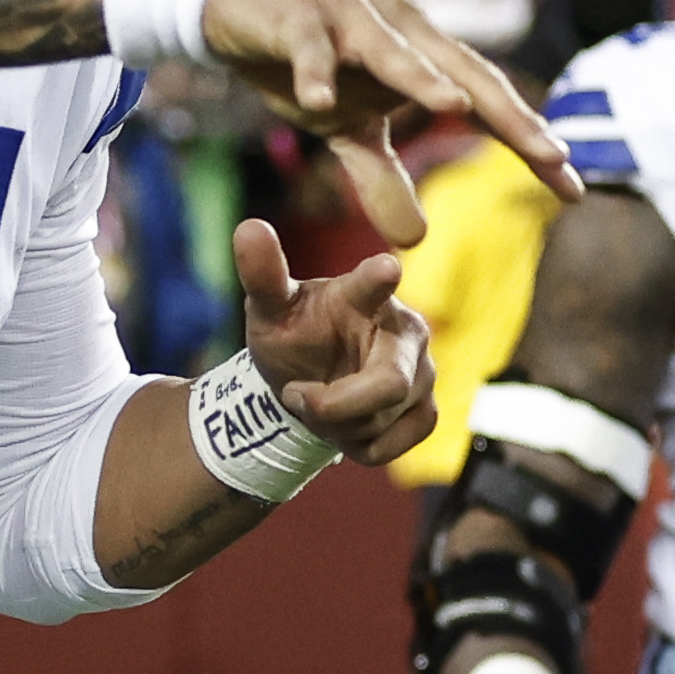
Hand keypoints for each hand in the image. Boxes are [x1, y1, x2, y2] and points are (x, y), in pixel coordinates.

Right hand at [188, 0, 571, 250]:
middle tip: (552, 155)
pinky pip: (309, 48)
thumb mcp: (345, 130)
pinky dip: (315, 72)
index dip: (529, 143)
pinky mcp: (296, 17)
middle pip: (463, 72)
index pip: (487, 103)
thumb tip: (417, 240)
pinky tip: (319, 101)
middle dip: (508, 114)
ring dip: (420, 75)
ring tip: (454, 104)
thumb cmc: (307, 59)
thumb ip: (382, 179)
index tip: (572, 190)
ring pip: (391, 49)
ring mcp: (349, 18)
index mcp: (422, 55)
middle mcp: (400, 29)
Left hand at [227, 217, 439, 462]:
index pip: (373, 285)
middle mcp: (405, 328)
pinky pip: (394, 445)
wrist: (303, 383)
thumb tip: (247, 228)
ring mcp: (423, 371)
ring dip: (337, 424)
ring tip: (320, 403)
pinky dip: (359, 446)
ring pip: (382, 420)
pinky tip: (344, 426)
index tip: (386, 268)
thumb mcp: (269, 309)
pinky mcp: (427, 409)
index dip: (378, 279)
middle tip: (295, 395)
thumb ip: (263, 274)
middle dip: (334, 404)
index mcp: (364, 294)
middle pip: (388, 384)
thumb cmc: (292, 336)